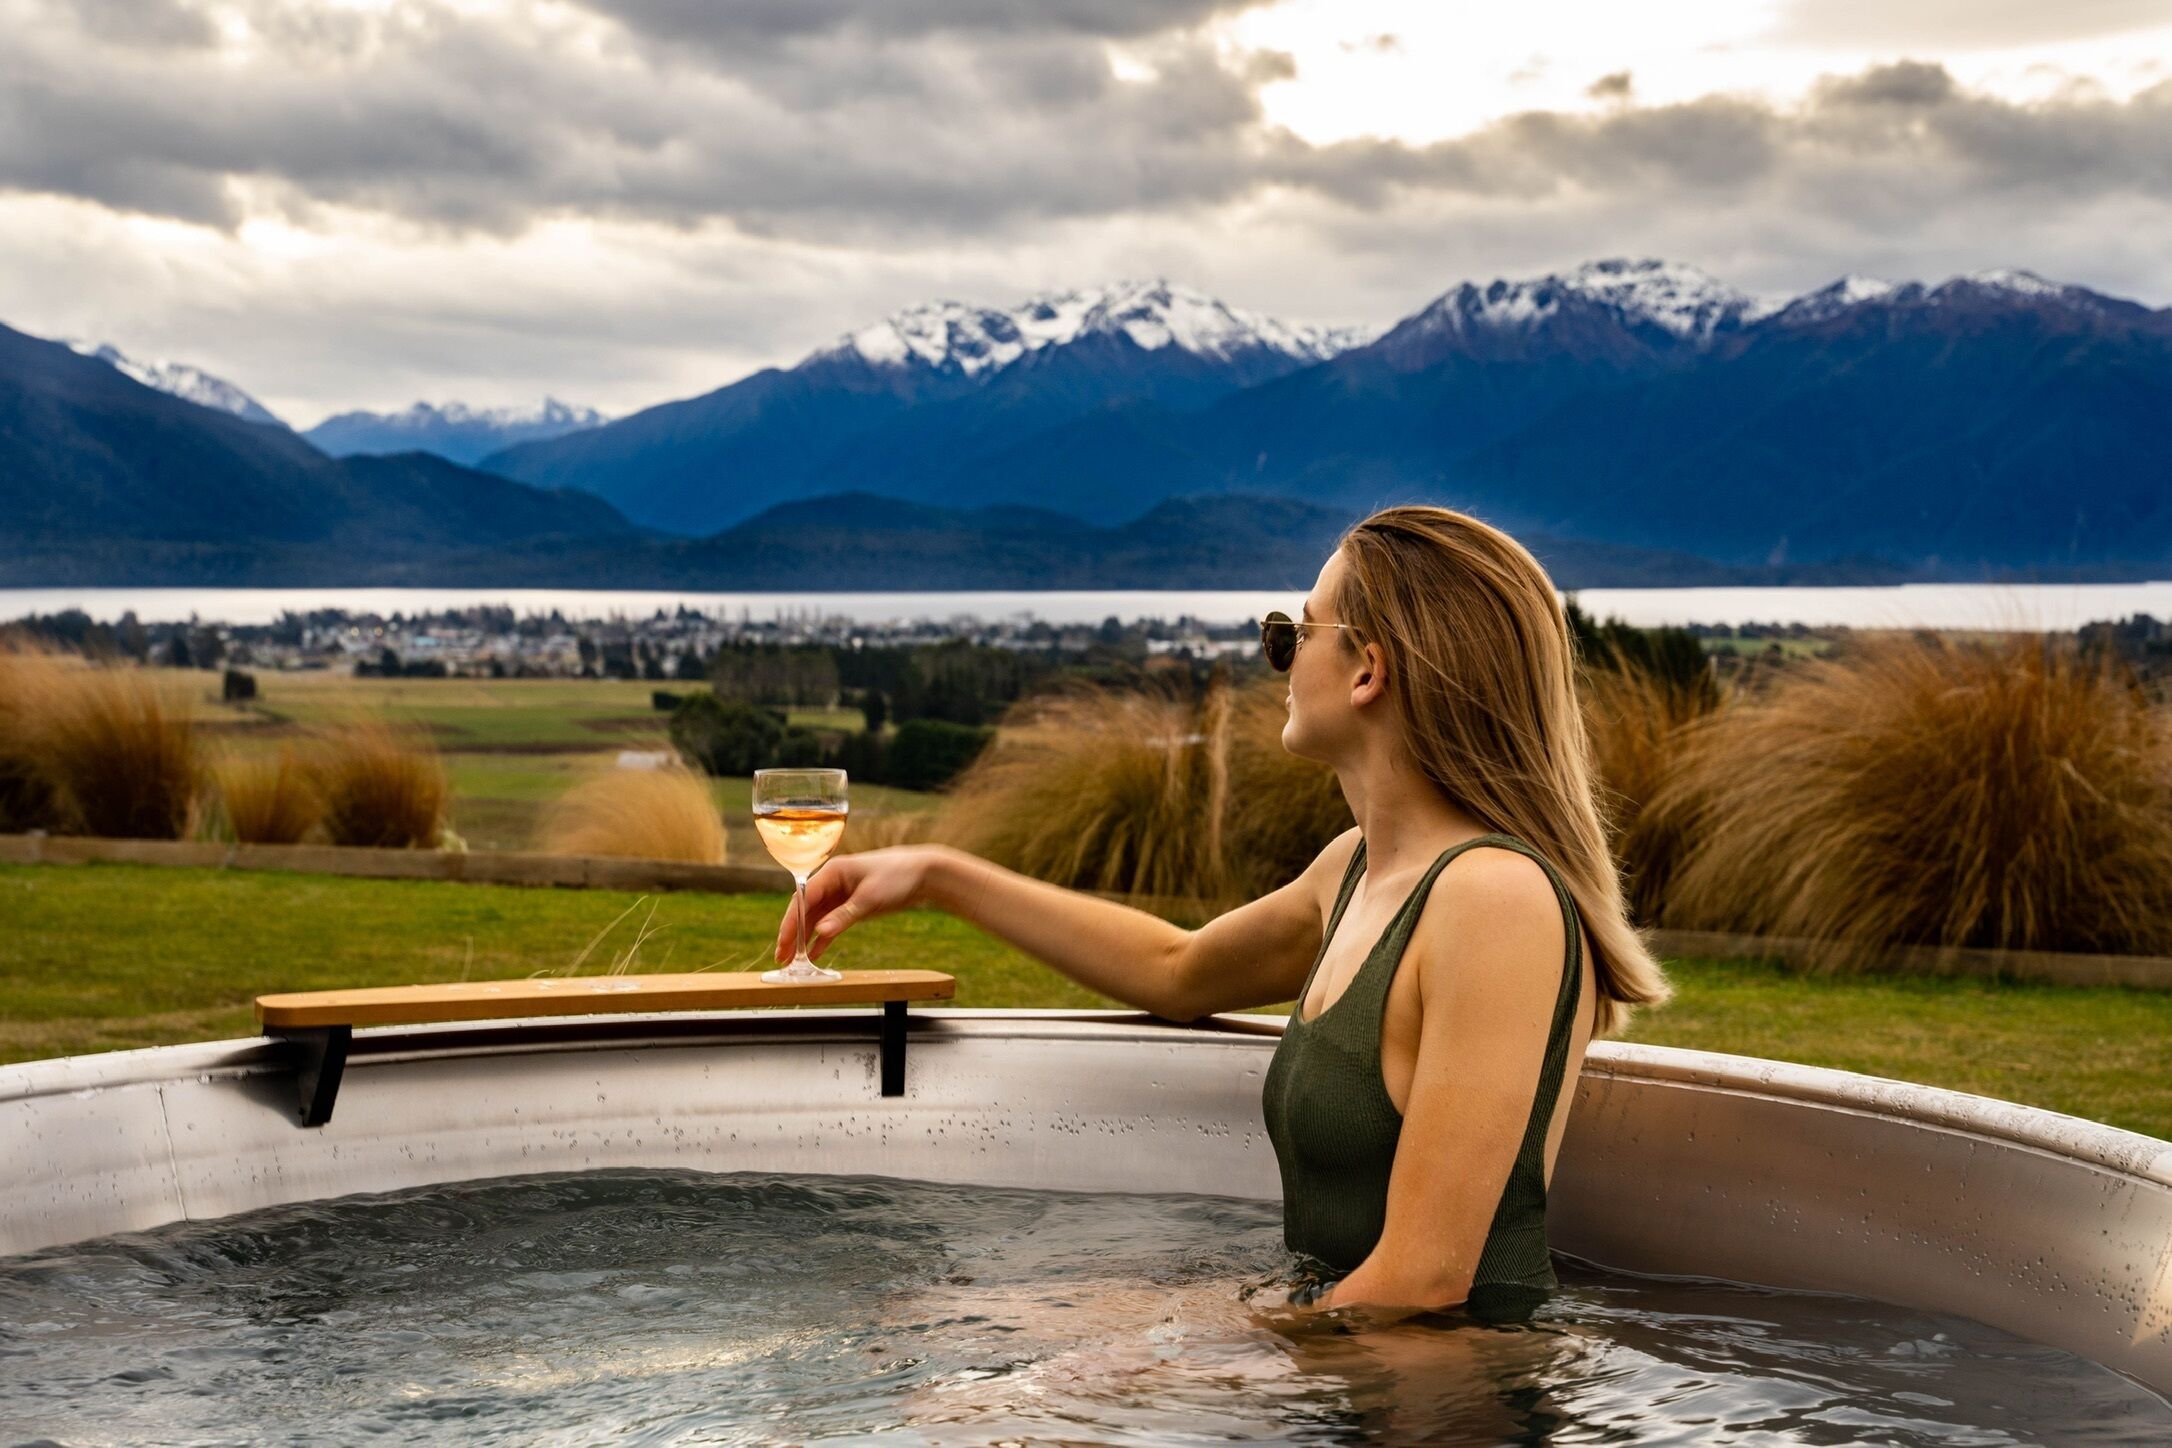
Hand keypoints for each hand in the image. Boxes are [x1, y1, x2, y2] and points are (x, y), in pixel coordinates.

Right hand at [773, 845, 949, 963]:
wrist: (924, 873)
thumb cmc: (897, 877)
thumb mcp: (870, 898)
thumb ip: (844, 916)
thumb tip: (819, 932)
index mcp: (832, 872)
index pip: (803, 898)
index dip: (791, 921)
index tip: (783, 942)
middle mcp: (832, 882)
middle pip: (804, 910)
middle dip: (792, 933)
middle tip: (781, 957)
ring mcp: (840, 894)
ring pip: (815, 919)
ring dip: (804, 939)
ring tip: (791, 961)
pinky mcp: (851, 906)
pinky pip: (831, 924)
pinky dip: (822, 939)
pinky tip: (813, 955)